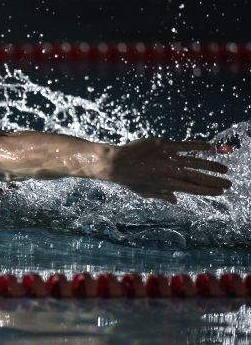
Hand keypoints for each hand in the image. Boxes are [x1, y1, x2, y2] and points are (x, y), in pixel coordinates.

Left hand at [108, 138, 231, 203]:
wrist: (116, 163)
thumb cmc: (129, 179)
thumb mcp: (145, 192)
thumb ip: (162, 195)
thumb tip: (176, 200)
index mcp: (167, 185)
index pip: (193, 188)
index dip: (207, 190)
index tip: (220, 192)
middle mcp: (170, 172)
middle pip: (198, 177)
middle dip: (215, 181)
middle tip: (228, 183)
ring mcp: (168, 157)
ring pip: (195, 161)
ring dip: (211, 165)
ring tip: (224, 169)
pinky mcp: (164, 145)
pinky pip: (185, 145)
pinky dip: (198, 146)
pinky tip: (210, 147)